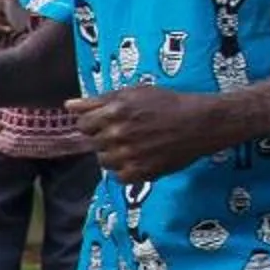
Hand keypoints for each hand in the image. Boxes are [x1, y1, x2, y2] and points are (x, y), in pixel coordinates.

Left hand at [65, 87, 239, 184]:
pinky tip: (140, 157)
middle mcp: (118, 134)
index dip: (93, 123)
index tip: (107, 121)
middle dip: (104, 138)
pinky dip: (125, 169)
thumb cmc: (167, 103)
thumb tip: (68, 105)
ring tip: (134, 145)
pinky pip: (118, 176)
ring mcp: (128, 155)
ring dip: (113, 154)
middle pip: (92, 143)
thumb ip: (97, 101)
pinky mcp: (140, 173)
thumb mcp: (133, 93)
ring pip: (103, 161)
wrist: (200, 123)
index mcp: (114, 112)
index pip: (82, 124)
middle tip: (126, 133)